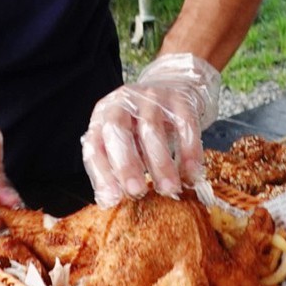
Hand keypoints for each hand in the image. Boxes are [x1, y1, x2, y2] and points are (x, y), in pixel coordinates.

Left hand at [81, 53, 220, 207]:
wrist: (175, 84)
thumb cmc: (143, 124)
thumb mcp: (124, 141)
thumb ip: (115, 167)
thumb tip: (110, 201)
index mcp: (103, 116)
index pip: (94, 145)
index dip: (101, 173)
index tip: (114, 199)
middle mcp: (123, 102)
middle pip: (117, 130)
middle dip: (126, 164)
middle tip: (137, 192)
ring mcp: (152, 97)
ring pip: (152, 129)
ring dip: (160, 163)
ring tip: (169, 189)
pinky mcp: (179, 99)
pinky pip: (184, 125)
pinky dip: (189, 152)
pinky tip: (191, 174)